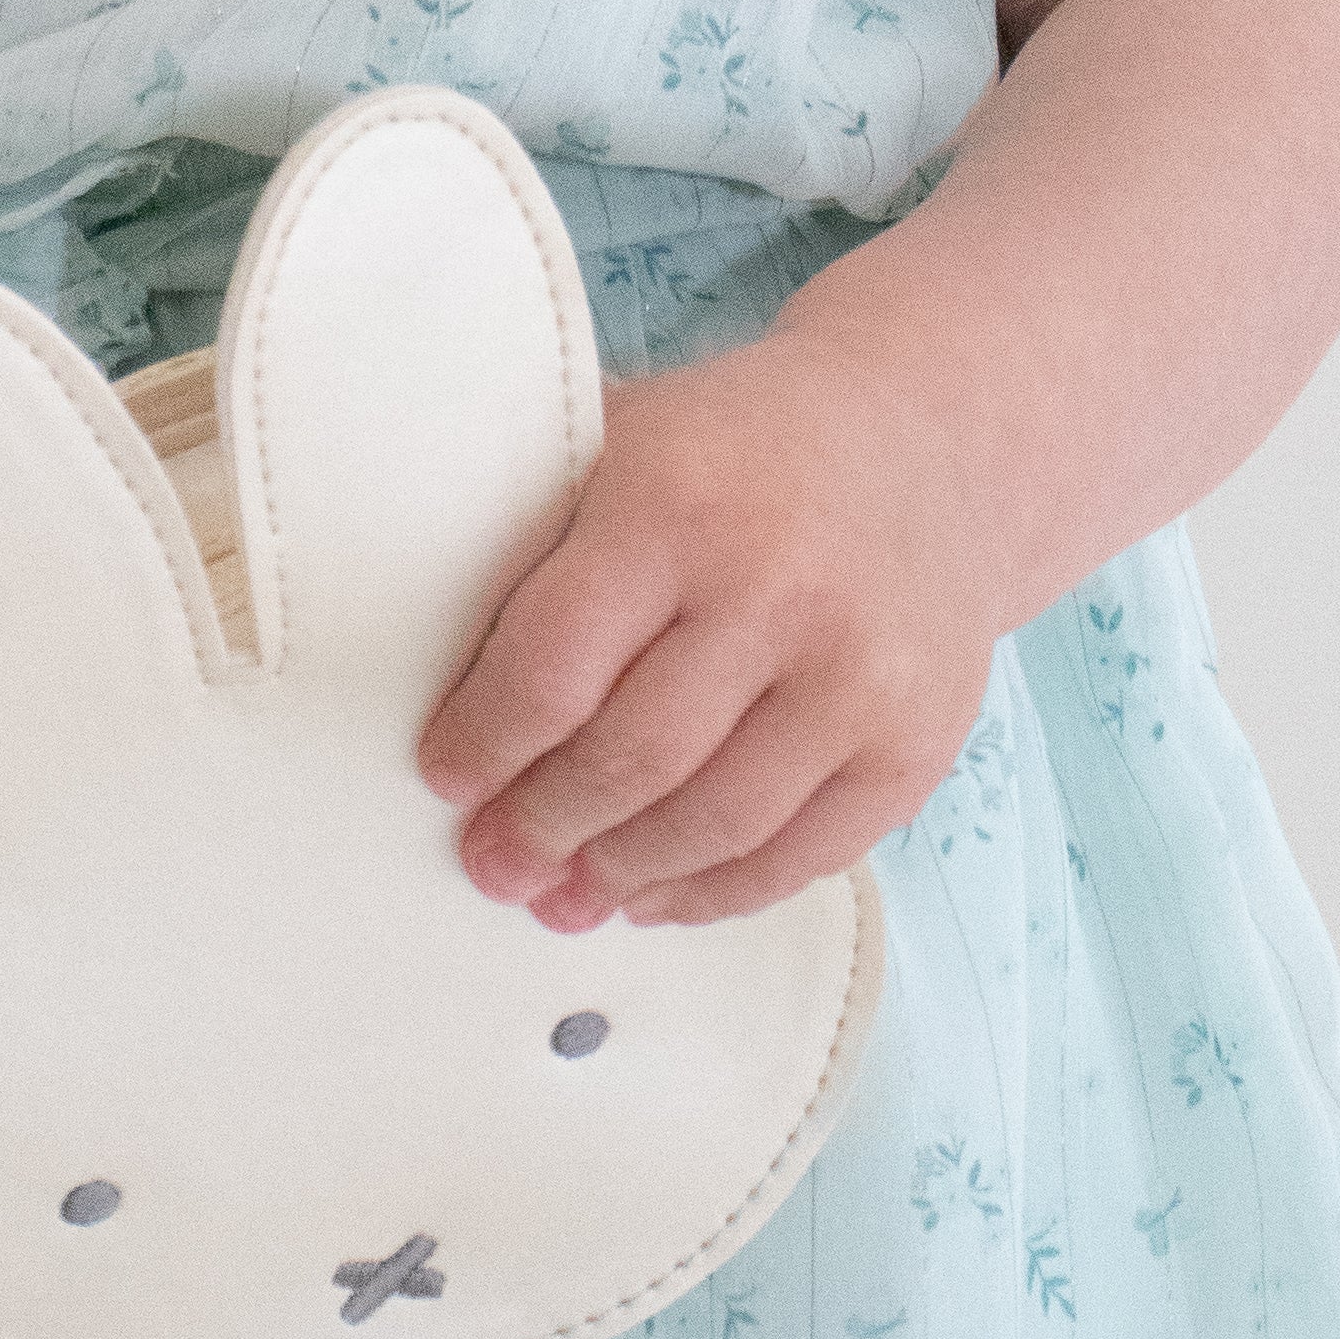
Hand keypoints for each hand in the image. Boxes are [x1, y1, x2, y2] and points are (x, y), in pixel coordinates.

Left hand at [414, 319, 1007, 928]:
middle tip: (491, 863)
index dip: (486, 738)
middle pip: (633, 758)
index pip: (554, 661)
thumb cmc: (734, 452)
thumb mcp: (627, 440)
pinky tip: (653, 897)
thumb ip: (537, 526)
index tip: (445, 774)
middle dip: (544, 826)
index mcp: (678, 503)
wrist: (925, 441)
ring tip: (561, 897)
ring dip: (621, 875)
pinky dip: (714, 894)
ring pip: (715, 824)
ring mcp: (861, 676)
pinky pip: (802, 856)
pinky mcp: (918, 744)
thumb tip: (414, 640)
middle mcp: (779, 590)